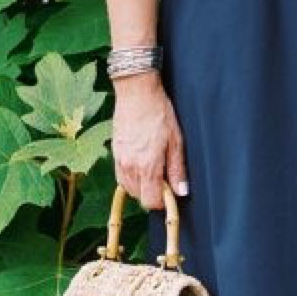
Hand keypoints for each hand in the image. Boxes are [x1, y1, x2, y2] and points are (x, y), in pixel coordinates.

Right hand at [110, 74, 189, 209]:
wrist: (136, 93)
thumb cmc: (158, 113)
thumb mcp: (176, 141)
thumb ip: (178, 169)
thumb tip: (181, 191)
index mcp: (147, 166)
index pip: (150, 201)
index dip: (162, 201)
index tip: (170, 192)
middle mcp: (130, 167)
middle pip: (139, 197)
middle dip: (152, 193)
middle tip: (164, 176)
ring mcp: (119, 160)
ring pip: (129, 188)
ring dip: (141, 185)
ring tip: (153, 168)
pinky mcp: (114, 153)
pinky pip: (121, 176)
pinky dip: (131, 176)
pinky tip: (141, 163)